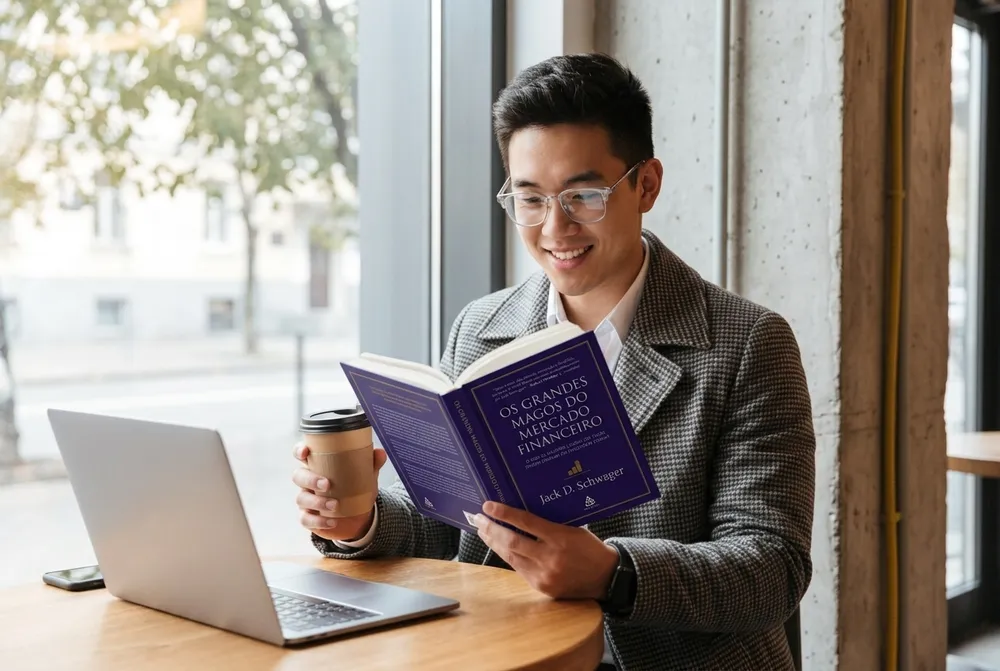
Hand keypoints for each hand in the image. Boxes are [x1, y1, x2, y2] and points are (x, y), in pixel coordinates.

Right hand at [292, 442, 387, 541]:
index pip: (302, 454)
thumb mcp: (365, 475)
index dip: (299, 451)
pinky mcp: (309, 517)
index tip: (305, 452)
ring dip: (317, 502)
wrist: (358, 515)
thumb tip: (380, 452)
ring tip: (335, 505)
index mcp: (319, 464)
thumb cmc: (356, 487)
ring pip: (301, 498)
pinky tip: (332, 521)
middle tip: (327, 484)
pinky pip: (306, 519)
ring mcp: (307, 499)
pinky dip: (318, 521)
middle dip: (310, 479)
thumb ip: (372, 463)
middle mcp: (308, 481)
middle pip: (298, 476)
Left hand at [473, 501, 618, 599]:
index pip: (526, 522)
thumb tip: (519, 513)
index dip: (504, 513)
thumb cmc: (589, 547)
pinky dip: (507, 556)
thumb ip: (549, 523)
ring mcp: (545, 575)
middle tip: (479, 518)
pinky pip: (519, 569)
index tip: (488, 506)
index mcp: (560, 538)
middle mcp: (551, 558)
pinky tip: (499, 547)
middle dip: (492, 529)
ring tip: (483, 531)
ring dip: (494, 543)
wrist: (606, 577)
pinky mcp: (542, 587)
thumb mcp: (573, 528)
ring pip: (511, 556)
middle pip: (512, 541)